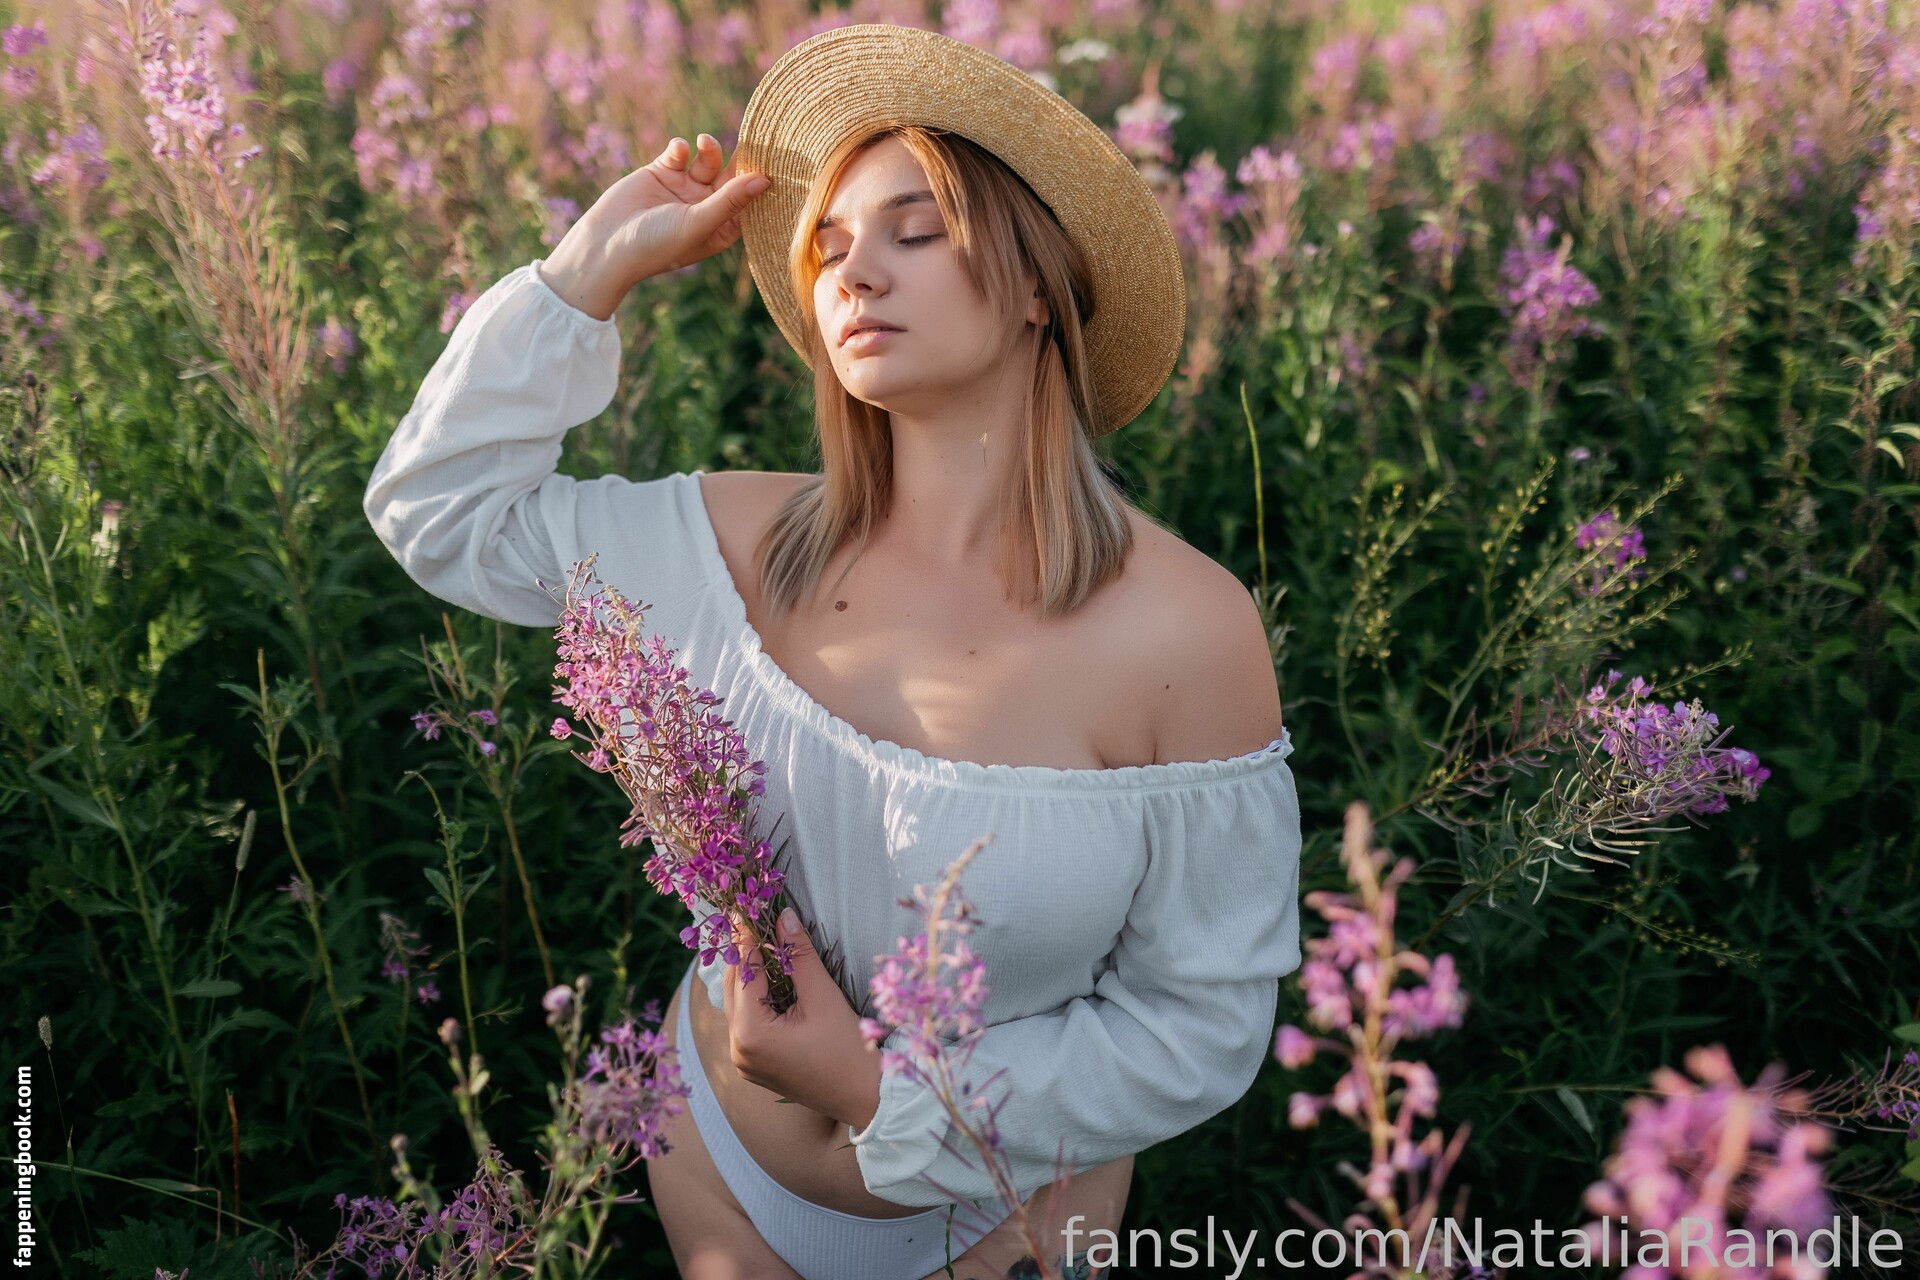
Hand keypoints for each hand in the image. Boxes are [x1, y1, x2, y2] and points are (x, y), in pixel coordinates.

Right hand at [566, 130, 771, 290]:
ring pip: (708, 162)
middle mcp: (706, 208)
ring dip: (709, 150)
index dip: (762, 182)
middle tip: (753, 137)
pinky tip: (678, 151)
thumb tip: (764, 180)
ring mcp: (684, 190)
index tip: (779, 161)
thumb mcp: (697, 223)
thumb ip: (729, 201)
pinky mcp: (662, 173)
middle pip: (733, 177)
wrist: (607, 245)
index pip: (750, 201)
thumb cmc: (657, 245)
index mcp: (721, 228)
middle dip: (740, 159)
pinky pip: (680, 154)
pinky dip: (682, 148)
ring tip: (704, 143)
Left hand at [722, 907, 882, 1130]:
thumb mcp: (823, 996)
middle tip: (751, 916)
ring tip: (761, 939)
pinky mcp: (755, 1065)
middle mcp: (738, 1049)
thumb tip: (783, 916)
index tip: (745, 906)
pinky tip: (769, 976)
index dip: (746, 934)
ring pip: (737, 1003)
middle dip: (744, 950)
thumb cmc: (850, 1049)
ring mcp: (744, 1061)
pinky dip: (754, 996)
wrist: (867, 1098)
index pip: (744, 970)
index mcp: (751, 1033)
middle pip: (734, 986)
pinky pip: (746, 1021)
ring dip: (748, 972)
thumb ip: (800, 954)